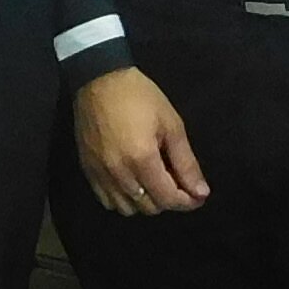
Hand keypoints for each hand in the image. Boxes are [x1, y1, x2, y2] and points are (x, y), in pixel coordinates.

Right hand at [71, 66, 210, 214]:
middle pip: (148, 207)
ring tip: (153, 183)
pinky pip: (106, 201)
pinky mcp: (87, 170)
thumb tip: (200, 192)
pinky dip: (123, 200)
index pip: (167, 198)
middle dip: (168, 200)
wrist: (99, 79)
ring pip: (127, 209)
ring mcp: (100, 174)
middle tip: (177, 183)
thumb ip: (186, 162)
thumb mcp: (171, 124)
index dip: (187, 202)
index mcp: (142, 160)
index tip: (197, 196)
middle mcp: (119, 173)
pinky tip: (132, 184)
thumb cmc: (140, 97)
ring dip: (145, 202)